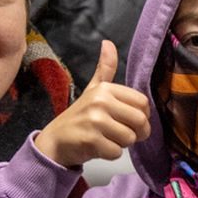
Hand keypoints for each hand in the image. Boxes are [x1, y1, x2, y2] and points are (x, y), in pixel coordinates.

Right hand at [32, 39, 149, 166]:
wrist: (55, 140)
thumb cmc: (79, 116)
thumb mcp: (92, 89)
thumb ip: (105, 69)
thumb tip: (108, 43)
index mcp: (105, 89)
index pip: (142, 102)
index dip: (141, 116)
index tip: (130, 121)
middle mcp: (100, 102)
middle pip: (140, 121)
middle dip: (135, 133)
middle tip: (122, 134)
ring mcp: (95, 121)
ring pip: (129, 138)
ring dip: (121, 144)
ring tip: (106, 138)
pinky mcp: (91, 141)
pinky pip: (117, 152)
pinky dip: (110, 154)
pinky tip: (98, 147)